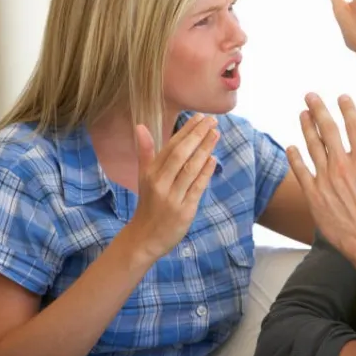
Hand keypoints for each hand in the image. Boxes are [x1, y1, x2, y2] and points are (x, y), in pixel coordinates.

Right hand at [129, 114, 218, 260]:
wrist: (145, 238)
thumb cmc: (148, 203)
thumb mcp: (143, 177)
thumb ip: (146, 152)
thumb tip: (140, 126)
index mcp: (151, 173)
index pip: (170, 146)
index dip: (186, 131)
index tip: (199, 117)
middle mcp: (160, 183)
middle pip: (181, 154)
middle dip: (197, 135)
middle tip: (212, 120)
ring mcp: (172, 197)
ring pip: (190, 169)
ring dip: (204, 150)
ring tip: (216, 134)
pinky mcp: (184, 211)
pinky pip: (197, 188)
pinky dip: (205, 172)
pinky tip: (213, 159)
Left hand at [286, 93, 355, 254]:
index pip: (354, 127)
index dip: (347, 109)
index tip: (341, 96)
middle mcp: (342, 165)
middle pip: (328, 130)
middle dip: (319, 110)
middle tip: (310, 95)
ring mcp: (326, 179)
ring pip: (313, 146)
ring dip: (306, 128)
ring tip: (302, 113)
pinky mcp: (314, 194)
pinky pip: (301, 171)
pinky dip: (295, 158)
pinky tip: (291, 147)